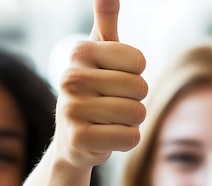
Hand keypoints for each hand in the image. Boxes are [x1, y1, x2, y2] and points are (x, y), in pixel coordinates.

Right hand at [54, 0, 147, 168]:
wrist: (72, 140)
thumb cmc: (93, 90)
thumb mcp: (99, 52)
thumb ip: (106, 18)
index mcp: (80, 52)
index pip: (139, 62)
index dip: (135, 76)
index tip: (113, 81)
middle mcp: (70, 78)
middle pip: (140, 89)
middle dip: (134, 101)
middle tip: (111, 106)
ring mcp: (72, 110)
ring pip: (137, 114)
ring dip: (130, 122)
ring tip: (108, 121)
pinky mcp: (79, 140)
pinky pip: (131, 137)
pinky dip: (125, 140)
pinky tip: (105, 138)